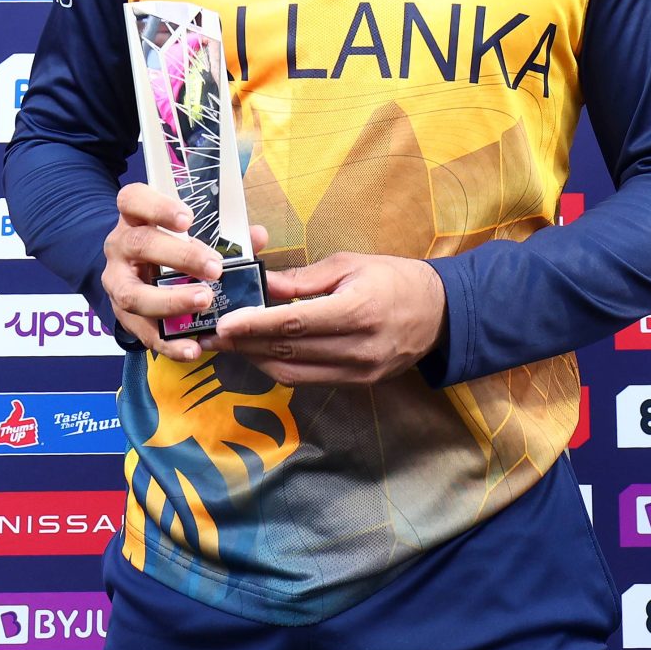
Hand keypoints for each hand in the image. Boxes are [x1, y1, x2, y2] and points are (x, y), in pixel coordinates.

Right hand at [102, 184, 263, 362]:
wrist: (135, 276)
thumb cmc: (169, 248)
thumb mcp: (191, 235)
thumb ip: (224, 235)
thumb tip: (258, 236)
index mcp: (135, 218)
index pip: (132, 199)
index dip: (157, 206)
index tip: (188, 219)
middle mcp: (120, 247)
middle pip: (139, 245)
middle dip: (179, 257)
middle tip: (215, 268)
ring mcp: (116, 282)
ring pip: (133, 294)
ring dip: (171, 301)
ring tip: (205, 302)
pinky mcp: (122, 316)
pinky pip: (142, 333)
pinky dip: (168, 343)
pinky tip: (192, 348)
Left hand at [207, 251, 446, 385]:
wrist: (439, 313)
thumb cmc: (394, 278)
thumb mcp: (349, 265)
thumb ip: (303, 280)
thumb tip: (262, 285)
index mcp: (356, 311)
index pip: (295, 323)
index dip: (255, 325)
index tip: (224, 324)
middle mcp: (357, 348)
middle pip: (288, 350)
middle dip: (244, 344)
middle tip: (211, 335)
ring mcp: (358, 372)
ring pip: (293, 372)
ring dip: (255, 359)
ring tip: (228, 345)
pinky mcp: (358, 384)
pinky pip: (308, 380)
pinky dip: (279, 367)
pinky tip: (260, 353)